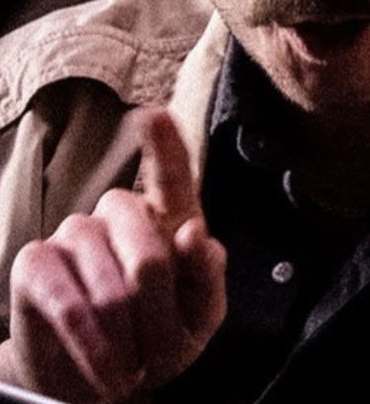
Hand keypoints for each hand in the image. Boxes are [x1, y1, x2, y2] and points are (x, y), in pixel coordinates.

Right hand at [5, 109, 225, 402]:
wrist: (103, 380)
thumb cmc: (159, 339)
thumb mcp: (201, 316)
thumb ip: (208, 276)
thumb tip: (193, 233)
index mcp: (172, 220)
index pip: (173, 177)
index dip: (166, 148)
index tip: (154, 116)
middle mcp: (121, 216)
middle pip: (151, 252)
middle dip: (162, 314)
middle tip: (160, 355)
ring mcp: (75, 234)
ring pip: (113, 284)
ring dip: (129, 337)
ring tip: (132, 365)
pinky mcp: (36, 264)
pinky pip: (70, 301)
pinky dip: (92, 340)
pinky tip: (105, 362)